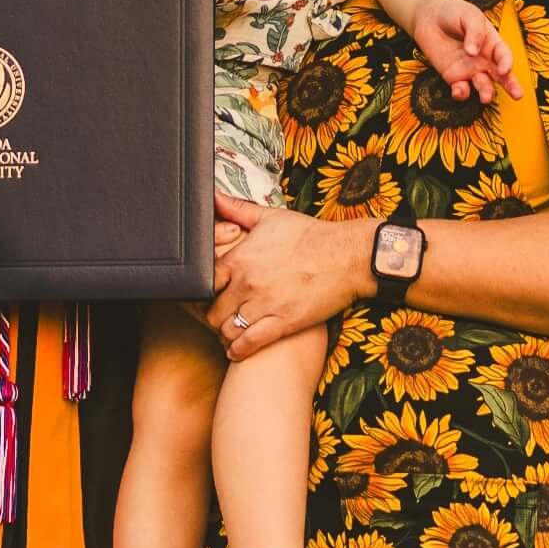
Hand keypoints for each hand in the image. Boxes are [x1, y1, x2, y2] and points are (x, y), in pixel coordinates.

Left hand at [207, 193, 375, 361]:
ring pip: (227, 330)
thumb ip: (237, 210)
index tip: (207, 296)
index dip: (201, 292)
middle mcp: (247, 283)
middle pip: (212, 311)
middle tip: (217, 319)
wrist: (347, 256)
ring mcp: (265, 305)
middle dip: (212, 317)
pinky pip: (250, 344)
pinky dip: (238, 350)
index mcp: (240, 258)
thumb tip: (213, 197)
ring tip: (227, 334)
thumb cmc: (311, 235)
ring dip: (224, 334)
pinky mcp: (283, 323)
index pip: (203, 283)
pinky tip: (236, 351)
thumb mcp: (271, 217)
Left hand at [404, 0, 520, 101]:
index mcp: (493, 43)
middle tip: (518, 95)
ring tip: (486, 98)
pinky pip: (462, 89)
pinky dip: (462, 93)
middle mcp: (485, 59)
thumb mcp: (469, 15)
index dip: (507, 63)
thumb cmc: (454, 13)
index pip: (504, 55)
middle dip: (511, 85)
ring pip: (484, 85)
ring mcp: (470, 70)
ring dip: (486, 92)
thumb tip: (473, 52)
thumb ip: (475, 32)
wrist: (429, 17)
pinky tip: (459, 90)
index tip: (504, 70)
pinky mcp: (454, 77)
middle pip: (502, 75)